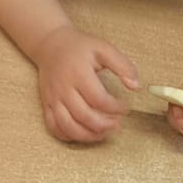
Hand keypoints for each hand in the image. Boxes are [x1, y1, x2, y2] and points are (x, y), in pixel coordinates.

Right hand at [33, 25, 137, 143]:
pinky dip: (69, 136)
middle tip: (117, 123)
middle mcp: (64, 89)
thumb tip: (136, 86)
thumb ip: (123, 66)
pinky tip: (84, 133)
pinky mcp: (47, 105)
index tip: (125, 107)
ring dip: (89, 135)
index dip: (116, 108)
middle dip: (105, 125)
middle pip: (84, 116)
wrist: (50, 45)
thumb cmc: (80, 48)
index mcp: (79, 74)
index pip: (99, 100)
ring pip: (69, 127)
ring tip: (104, 132)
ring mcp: (53, 99)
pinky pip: (54, 128)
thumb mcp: (104, 48)